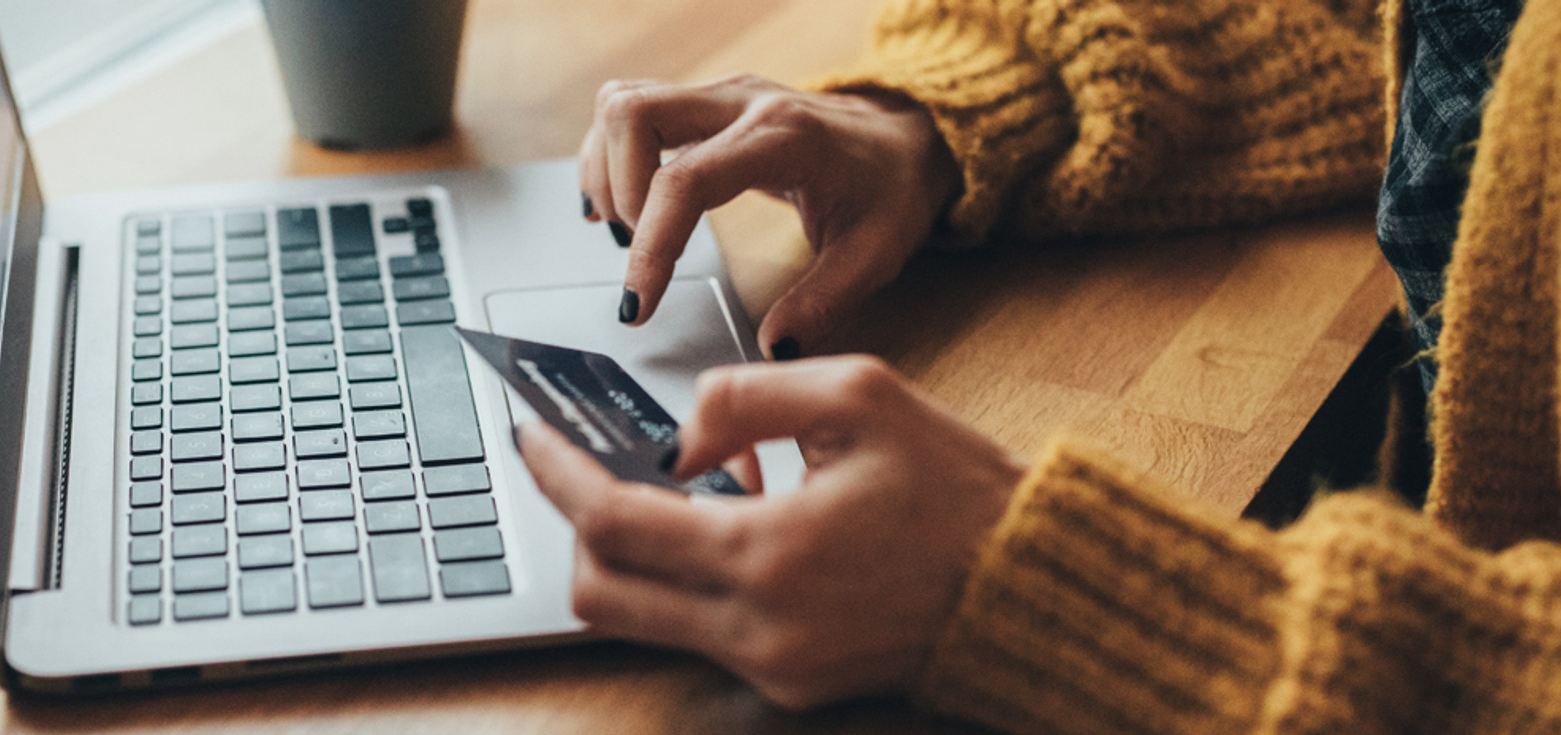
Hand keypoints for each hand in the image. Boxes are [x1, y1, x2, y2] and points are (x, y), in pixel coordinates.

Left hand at [516, 356, 1023, 707]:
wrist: (1030, 584)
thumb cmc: (956, 488)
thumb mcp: (858, 395)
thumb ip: (744, 396)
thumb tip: (676, 437)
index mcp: (767, 553)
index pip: (612, 522)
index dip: (556, 474)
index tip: (530, 435)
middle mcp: (757, 628)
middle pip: (601, 592)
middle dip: (578, 524)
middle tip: (588, 466)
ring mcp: (771, 667)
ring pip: (641, 619)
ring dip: (638, 553)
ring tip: (690, 488)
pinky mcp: (790, 684)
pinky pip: (700, 632)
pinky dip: (693, 578)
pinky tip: (741, 524)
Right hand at [578, 75, 958, 359]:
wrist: (906, 138)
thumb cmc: (890, 190)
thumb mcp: (875, 255)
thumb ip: (823, 303)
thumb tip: (772, 348)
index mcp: (784, 138)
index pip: (685, 181)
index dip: (651, 246)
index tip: (638, 304)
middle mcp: (742, 101)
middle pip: (634, 113)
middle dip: (617, 191)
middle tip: (638, 251)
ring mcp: (719, 95)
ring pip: (623, 102)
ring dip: (606, 169)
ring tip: (628, 229)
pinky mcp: (704, 102)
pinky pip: (630, 109)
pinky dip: (610, 155)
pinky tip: (621, 204)